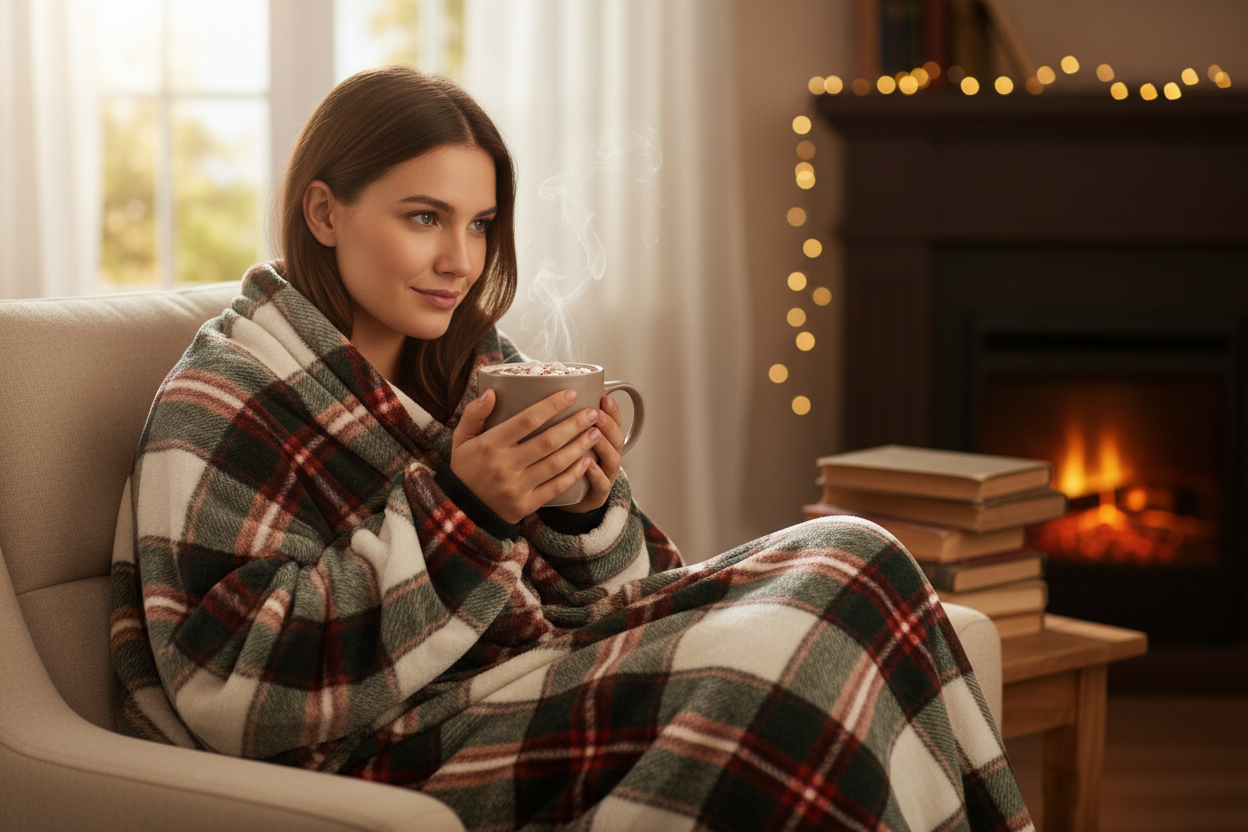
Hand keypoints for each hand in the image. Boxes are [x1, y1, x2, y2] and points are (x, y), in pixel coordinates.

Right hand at [450, 388, 603, 523]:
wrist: (462, 512)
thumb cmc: (465, 469)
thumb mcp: (461, 439)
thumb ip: (474, 414)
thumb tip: (491, 392)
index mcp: (490, 444)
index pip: (526, 420)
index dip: (551, 406)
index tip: (572, 395)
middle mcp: (505, 465)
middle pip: (548, 441)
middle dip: (575, 425)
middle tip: (593, 413)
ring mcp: (517, 486)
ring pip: (555, 463)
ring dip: (579, 447)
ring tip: (595, 433)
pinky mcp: (526, 504)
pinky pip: (555, 487)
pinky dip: (573, 474)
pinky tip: (587, 461)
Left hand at [560, 393, 625, 513]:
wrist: (567, 501)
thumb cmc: (565, 464)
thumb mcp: (566, 439)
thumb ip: (561, 419)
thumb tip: (539, 391)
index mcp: (604, 440)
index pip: (615, 422)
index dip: (613, 410)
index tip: (604, 397)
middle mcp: (608, 456)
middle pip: (617, 439)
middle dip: (609, 425)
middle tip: (597, 413)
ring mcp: (606, 476)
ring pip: (613, 459)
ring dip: (605, 445)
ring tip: (595, 434)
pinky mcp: (597, 495)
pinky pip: (601, 485)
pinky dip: (596, 474)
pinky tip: (588, 464)